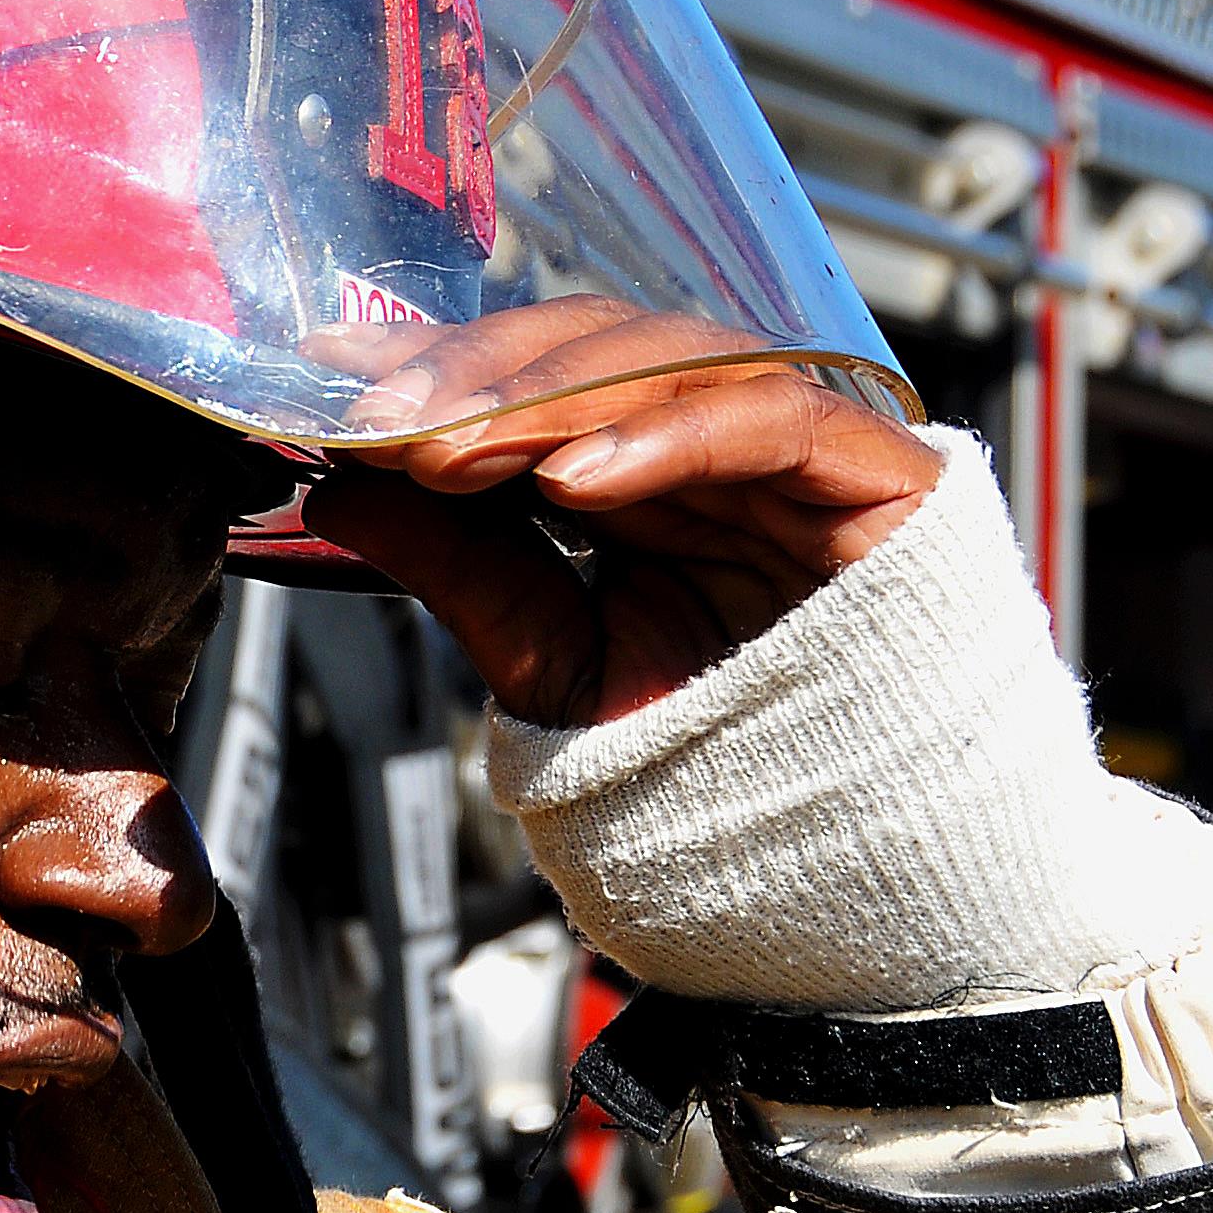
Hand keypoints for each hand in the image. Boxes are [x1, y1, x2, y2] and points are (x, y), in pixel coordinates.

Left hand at [300, 297, 942, 726]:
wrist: (857, 864)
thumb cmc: (722, 769)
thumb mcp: (556, 665)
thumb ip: (462, 572)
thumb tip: (335, 486)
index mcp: (642, 473)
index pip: (535, 376)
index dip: (438, 361)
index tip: (329, 367)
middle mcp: (718, 443)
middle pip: (596, 347)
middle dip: (481, 374)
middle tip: (385, 414)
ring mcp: (800, 450)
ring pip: (676, 360)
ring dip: (553, 396)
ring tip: (457, 448)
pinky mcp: (882, 472)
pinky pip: (772, 418)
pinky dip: (671, 435)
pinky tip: (576, 479)